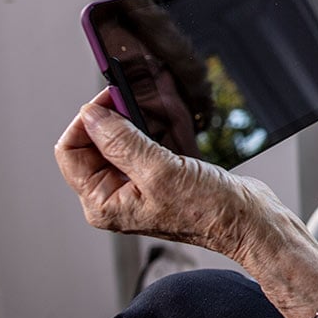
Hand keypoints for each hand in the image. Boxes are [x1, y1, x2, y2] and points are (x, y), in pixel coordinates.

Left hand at [54, 90, 277, 261]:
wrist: (247, 220)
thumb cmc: (207, 210)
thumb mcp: (160, 171)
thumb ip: (122, 142)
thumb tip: (92, 115)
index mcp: (103, 202)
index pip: (70, 151)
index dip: (87, 120)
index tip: (110, 97)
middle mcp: (115, 194)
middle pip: (94, 142)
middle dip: (114, 117)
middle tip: (135, 98)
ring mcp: (136, 184)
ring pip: (121, 139)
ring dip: (137, 120)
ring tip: (158, 111)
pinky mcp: (158, 175)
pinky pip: (145, 142)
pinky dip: (155, 127)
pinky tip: (171, 123)